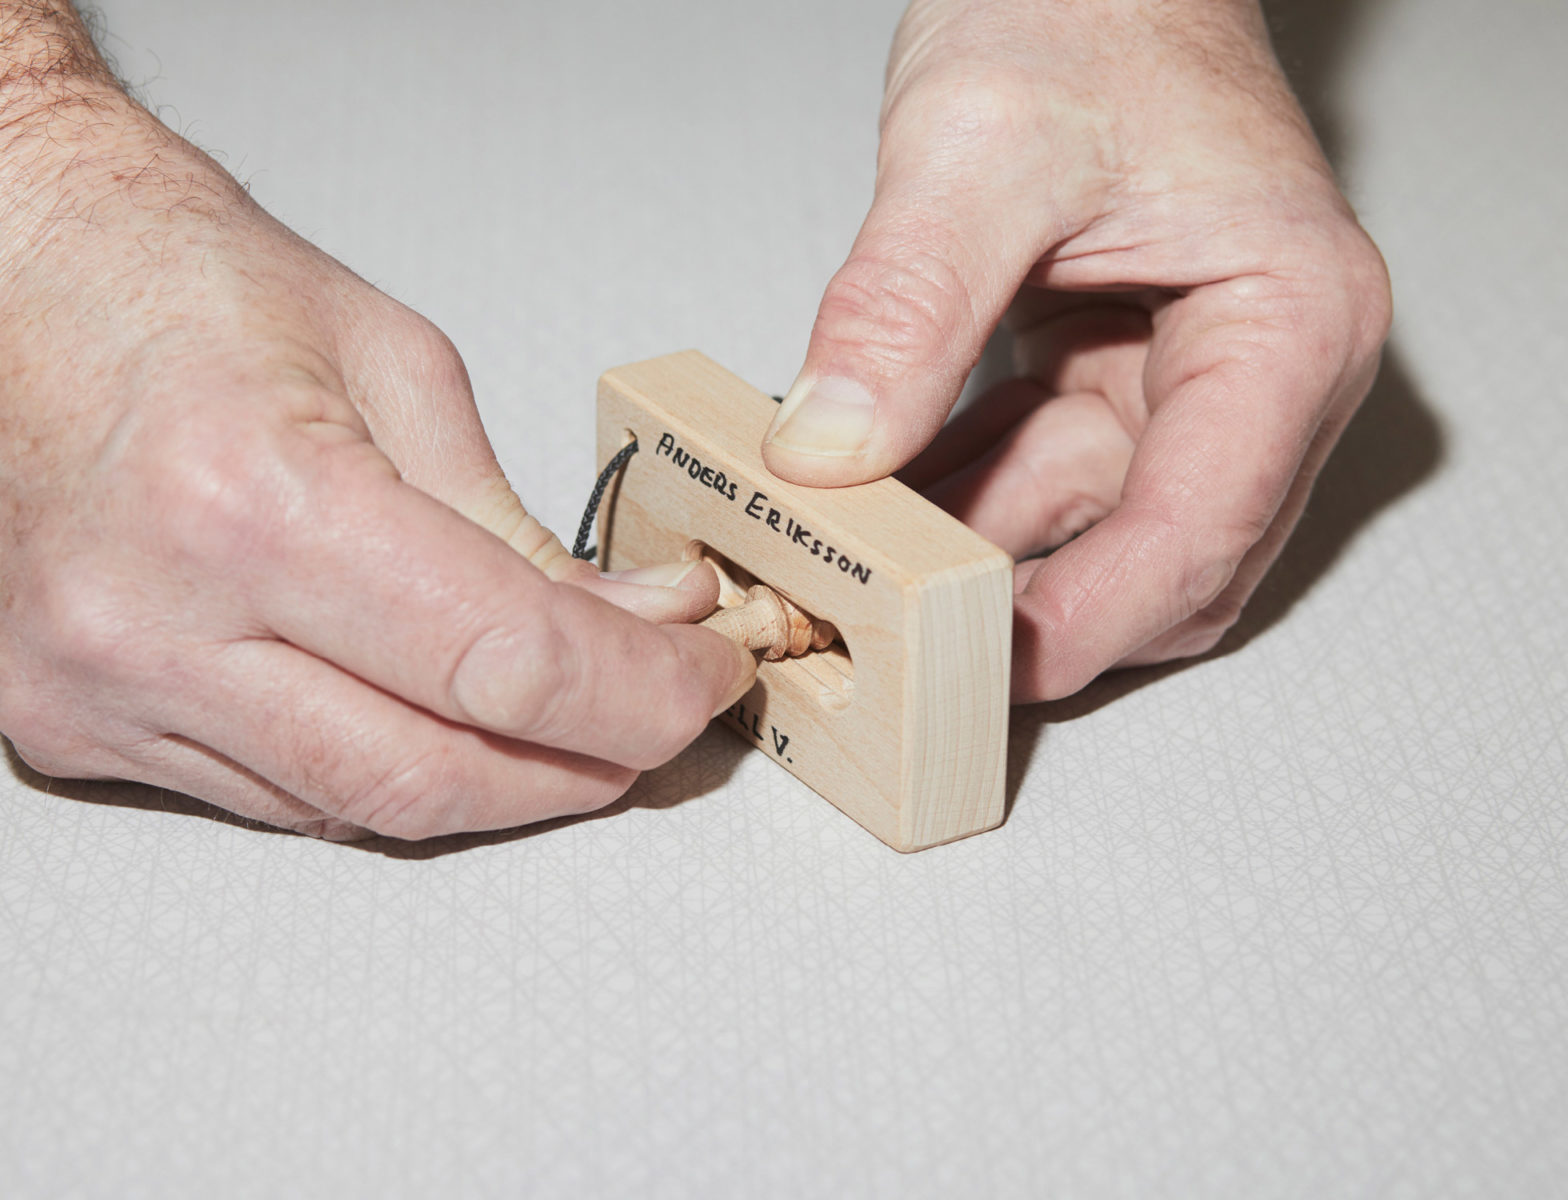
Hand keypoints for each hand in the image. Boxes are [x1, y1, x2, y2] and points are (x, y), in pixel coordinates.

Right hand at [0, 14, 753, 838]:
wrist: (9, 275)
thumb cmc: (179, 283)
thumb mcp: (398, 370)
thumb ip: (517, 529)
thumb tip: (630, 628)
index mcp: (251, 498)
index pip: (503, 664)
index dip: (638, 694)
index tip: (700, 681)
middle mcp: (154, 615)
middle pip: (437, 775)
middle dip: (585, 764)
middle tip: (653, 713)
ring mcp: (100, 687)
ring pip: (361, 807)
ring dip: (496, 778)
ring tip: (564, 712)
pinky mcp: (70, 724)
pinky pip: (281, 795)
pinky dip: (384, 765)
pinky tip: (431, 711)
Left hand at [763, 0, 1391, 701]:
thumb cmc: (1091, 5)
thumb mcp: (977, 145)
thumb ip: (905, 303)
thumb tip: (837, 449)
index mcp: (1288, 323)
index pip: (1203, 528)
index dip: (1091, 618)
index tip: (983, 668)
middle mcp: (1259, 368)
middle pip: (1163, 557)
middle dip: (1035, 602)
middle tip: (908, 632)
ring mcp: (1189, 375)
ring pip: (1089, 526)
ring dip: (979, 547)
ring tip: (862, 548)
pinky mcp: (1119, 370)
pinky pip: (1045, 473)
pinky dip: (965, 492)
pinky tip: (881, 492)